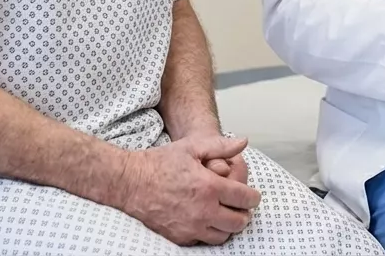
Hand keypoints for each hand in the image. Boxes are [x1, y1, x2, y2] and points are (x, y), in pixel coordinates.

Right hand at [116, 135, 261, 245]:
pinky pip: (203, 241)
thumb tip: (243, 143)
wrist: (130, 182)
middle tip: (240, 207)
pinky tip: (206, 221)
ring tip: (225, 215)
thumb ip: (221, 145)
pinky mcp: (180, 237)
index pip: (245, 199)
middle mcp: (203, 210)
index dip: (253, 197)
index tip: (252, 196)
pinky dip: (209, 233)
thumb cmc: (160, 163)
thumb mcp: (192, 147)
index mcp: (209, 187)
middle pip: (238, 222)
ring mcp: (191, 227)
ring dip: (228, 226)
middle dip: (244, 214)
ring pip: (223, 236)